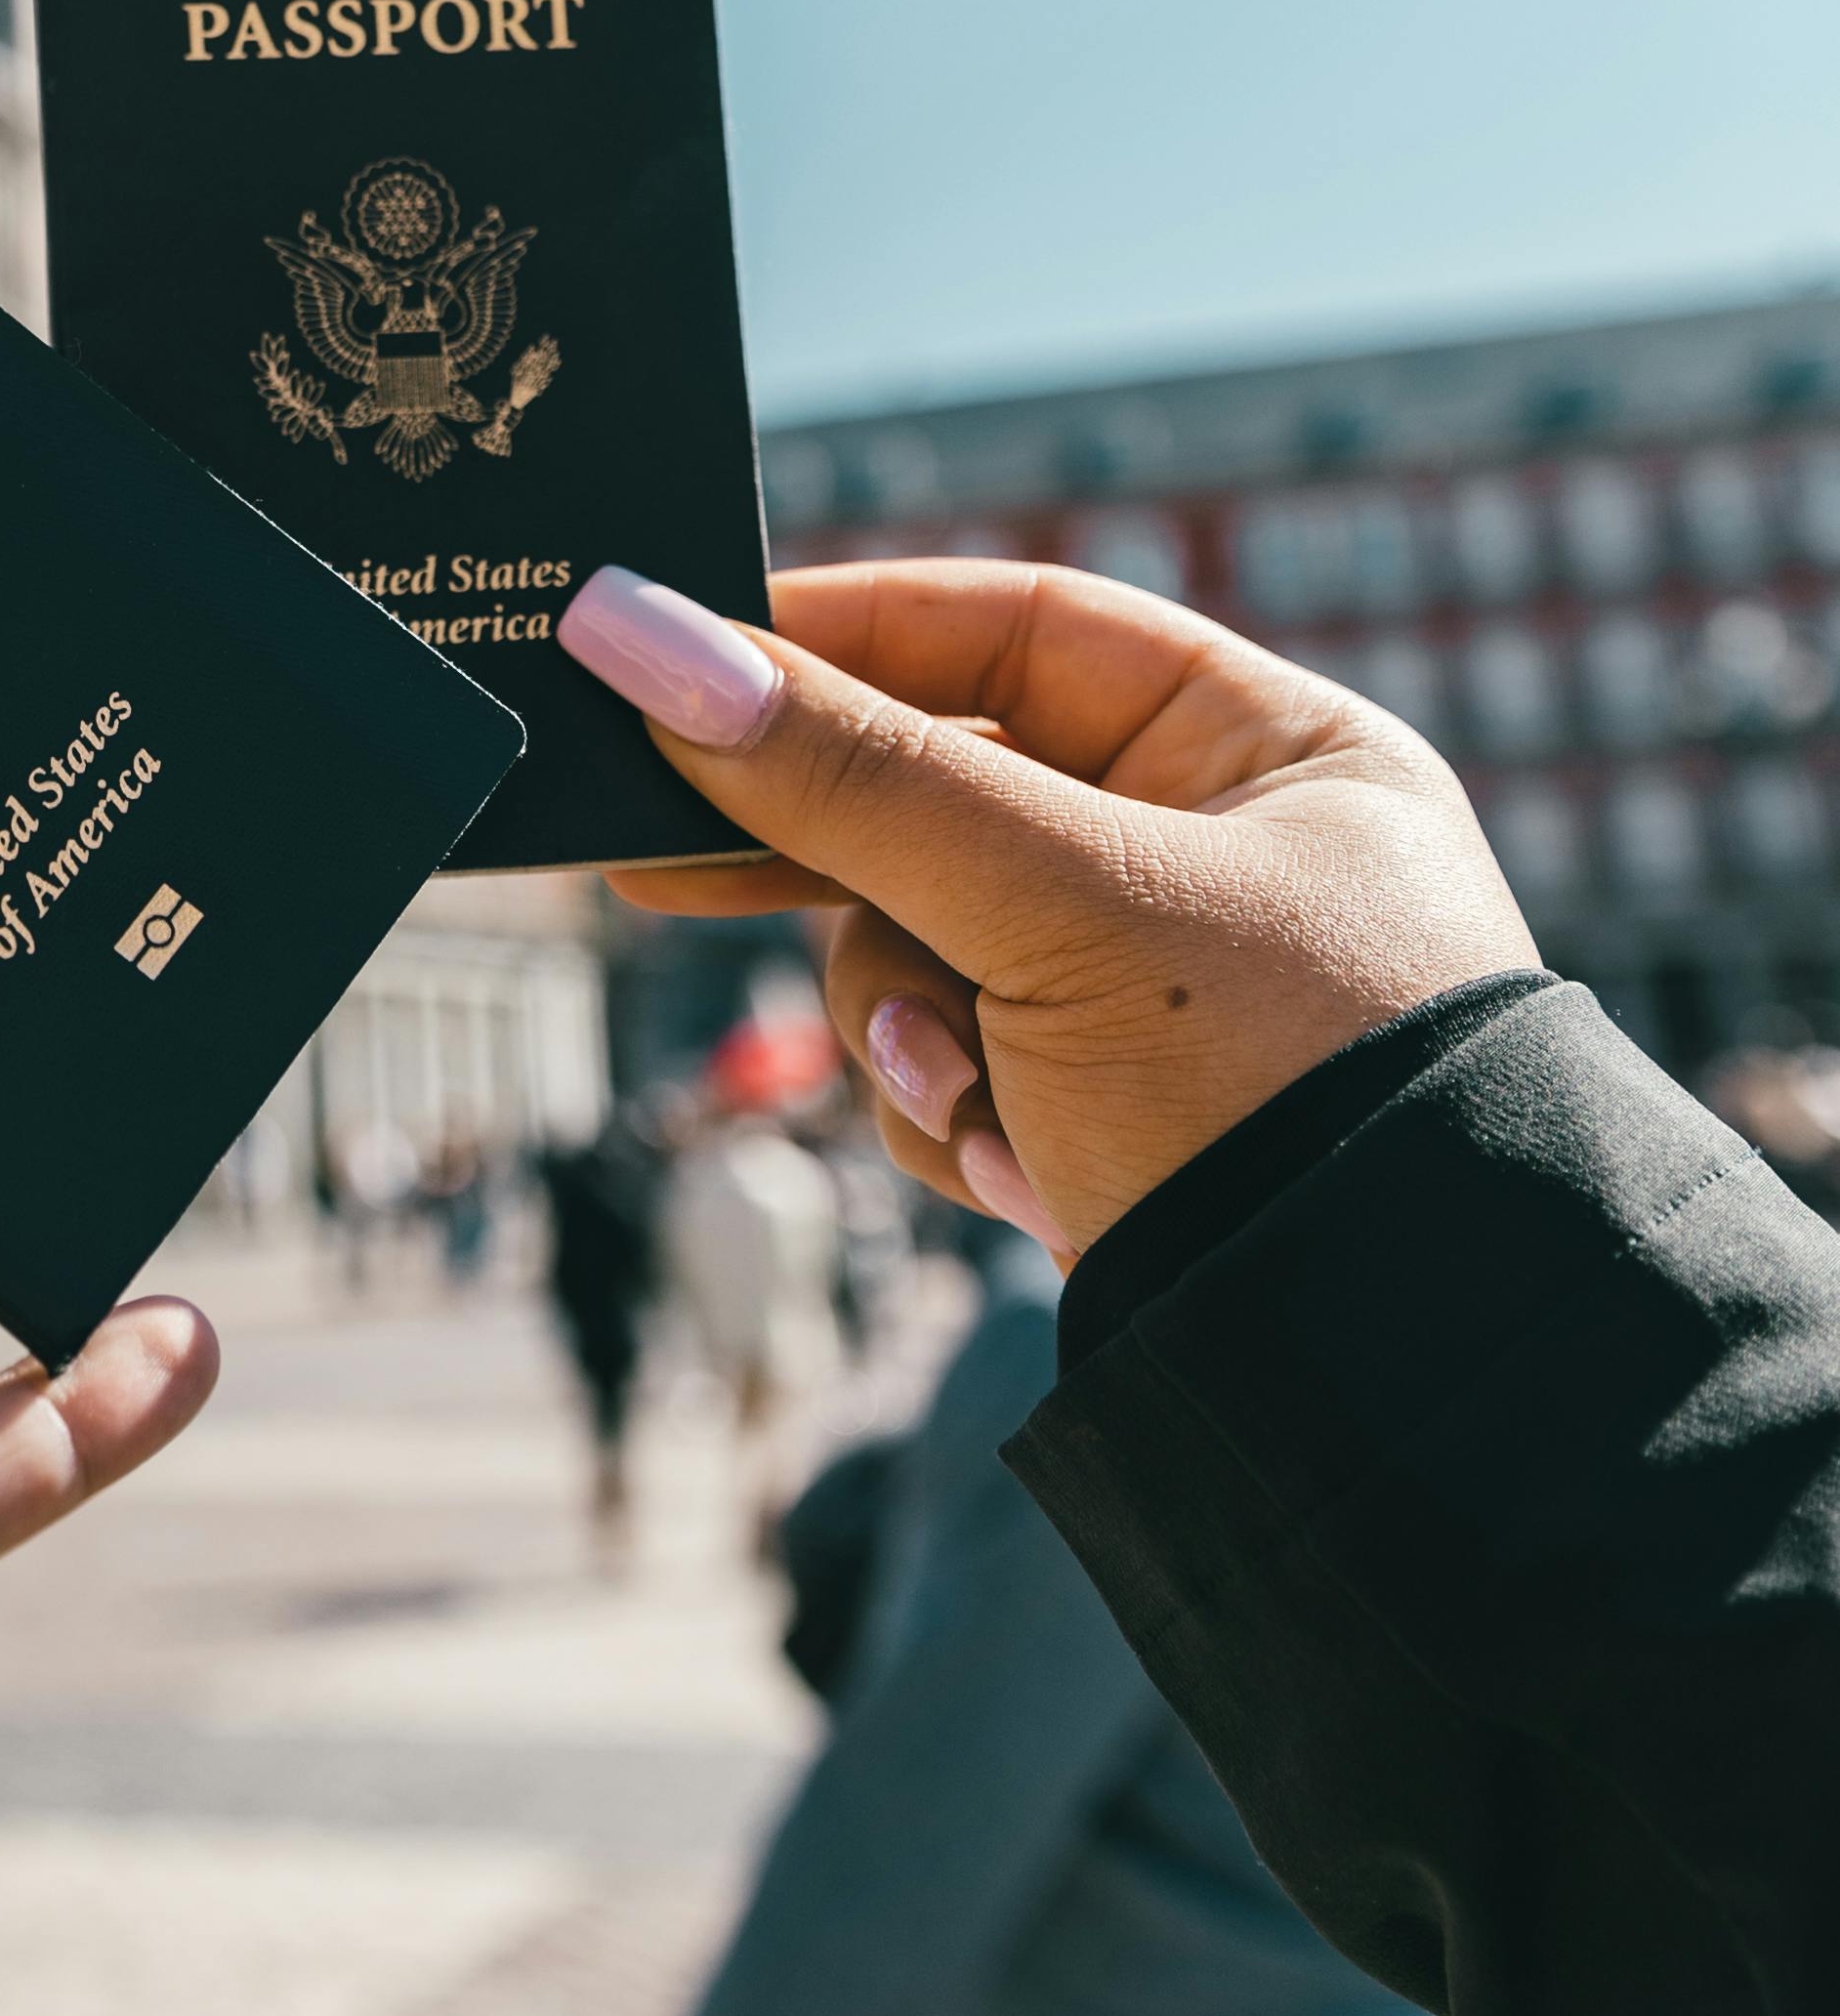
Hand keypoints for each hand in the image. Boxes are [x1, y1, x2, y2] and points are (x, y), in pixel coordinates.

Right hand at [558, 559, 1534, 1260]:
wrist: (1377, 1384)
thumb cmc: (1275, 1090)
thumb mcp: (1055, 906)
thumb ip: (849, 775)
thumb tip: (637, 633)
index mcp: (1268, 750)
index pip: (1018, 631)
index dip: (847, 636)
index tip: (680, 654)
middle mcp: (1216, 856)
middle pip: (944, 798)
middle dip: (834, 864)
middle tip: (653, 863)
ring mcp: (1153, 997)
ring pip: (918, 947)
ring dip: (909, 1026)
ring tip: (973, 1096)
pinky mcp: (1104, 1117)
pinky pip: (951, 1068)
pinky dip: (957, 1116)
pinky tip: (1024, 1173)